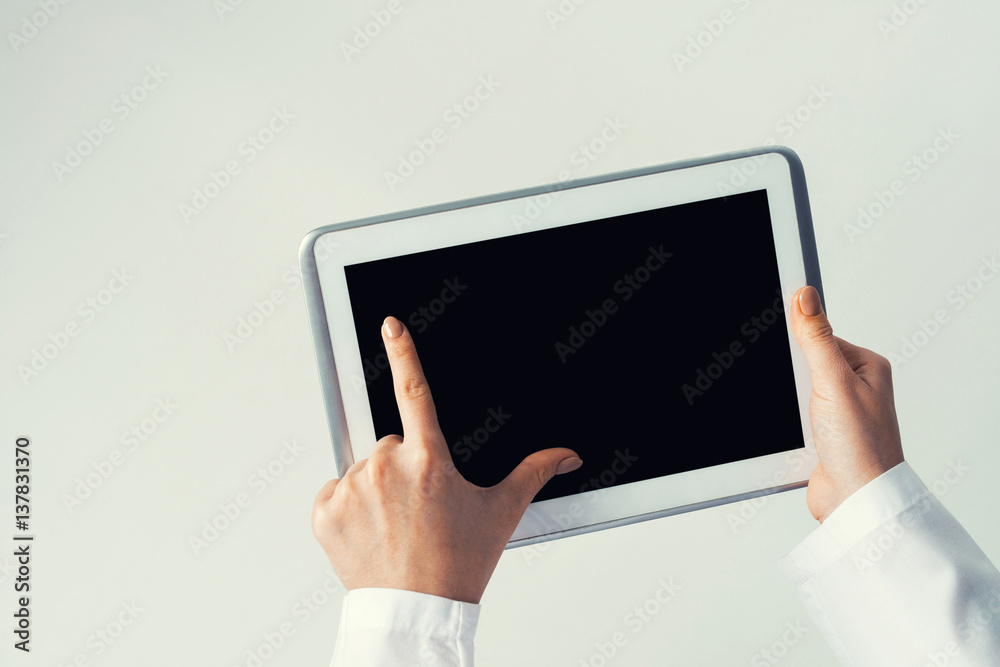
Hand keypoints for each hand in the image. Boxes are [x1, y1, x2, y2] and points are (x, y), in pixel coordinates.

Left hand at [311, 316, 582, 603]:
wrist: (417, 611)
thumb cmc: (458, 563)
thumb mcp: (500, 512)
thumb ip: (534, 472)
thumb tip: (568, 455)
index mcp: (429, 458)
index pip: (415, 390)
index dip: (404, 351)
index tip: (390, 325)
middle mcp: (387, 465)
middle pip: (392, 444)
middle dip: (403, 466)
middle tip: (417, 507)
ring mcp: (352, 488)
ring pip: (363, 469)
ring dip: (375, 489)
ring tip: (394, 525)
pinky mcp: (325, 512)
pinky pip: (334, 493)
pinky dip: (347, 509)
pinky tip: (369, 532)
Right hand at [790, 286, 904, 522]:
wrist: (856, 502)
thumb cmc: (862, 447)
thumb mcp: (834, 382)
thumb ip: (816, 338)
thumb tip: (805, 294)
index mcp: (866, 365)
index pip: (820, 336)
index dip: (796, 343)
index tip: (781, 352)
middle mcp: (854, 386)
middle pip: (803, 363)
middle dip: (790, 379)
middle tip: (798, 397)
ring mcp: (837, 411)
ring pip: (794, 391)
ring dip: (788, 406)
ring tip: (802, 422)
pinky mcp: (821, 433)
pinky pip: (791, 416)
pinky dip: (785, 424)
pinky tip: (794, 434)